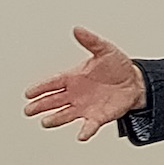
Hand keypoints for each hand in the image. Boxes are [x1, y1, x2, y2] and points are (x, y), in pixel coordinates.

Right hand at [24, 27, 145, 141]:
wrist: (134, 82)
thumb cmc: (117, 66)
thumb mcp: (105, 49)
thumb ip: (91, 41)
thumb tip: (77, 29)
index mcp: (74, 77)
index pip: (54, 82)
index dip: (41, 87)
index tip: (28, 93)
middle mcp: (76, 94)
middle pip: (54, 100)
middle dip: (41, 105)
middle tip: (28, 110)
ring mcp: (84, 107)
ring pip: (65, 115)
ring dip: (56, 119)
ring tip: (46, 122)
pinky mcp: (97, 117)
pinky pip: (89, 126)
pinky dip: (85, 131)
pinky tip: (81, 135)